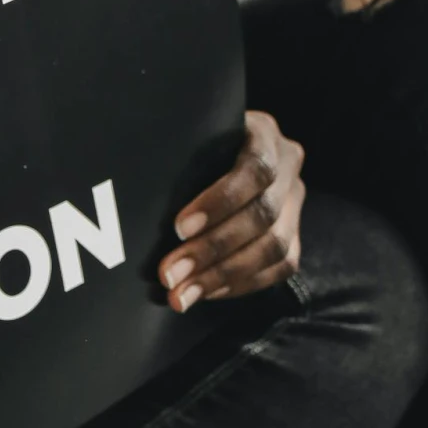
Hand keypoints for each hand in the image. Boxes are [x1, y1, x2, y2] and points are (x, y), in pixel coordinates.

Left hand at [159, 110, 305, 310]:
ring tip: (182, 295)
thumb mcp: (186, 139)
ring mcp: (295, 201)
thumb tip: (132, 195)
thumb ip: (177, 158)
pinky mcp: (294, 234)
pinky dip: (240, 284)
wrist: (218, 153)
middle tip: (170, 274)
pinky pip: (279, 268)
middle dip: (212, 250)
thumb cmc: (190, 146)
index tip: (178, 228)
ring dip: (223, 276)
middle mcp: (288, 165)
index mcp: (263, 133)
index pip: (254, 169)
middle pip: (263, 215)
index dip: (219, 202)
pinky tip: (206, 293)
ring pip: (275, 248)